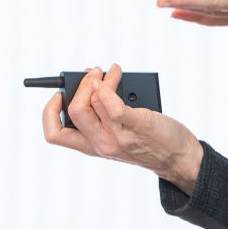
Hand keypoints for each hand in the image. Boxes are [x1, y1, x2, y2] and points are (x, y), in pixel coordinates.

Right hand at [41, 64, 203, 189]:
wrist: (178, 158)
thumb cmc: (149, 142)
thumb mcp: (115, 136)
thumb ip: (101, 115)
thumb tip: (92, 82)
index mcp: (91, 146)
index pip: (54, 135)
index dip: (49, 111)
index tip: (58, 95)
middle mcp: (101, 144)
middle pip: (73, 111)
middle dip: (78, 84)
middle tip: (91, 73)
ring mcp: (118, 136)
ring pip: (92, 101)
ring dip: (99, 77)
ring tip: (111, 70)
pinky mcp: (137, 125)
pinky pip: (113, 103)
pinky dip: (110, 84)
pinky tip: (116, 74)